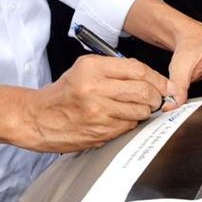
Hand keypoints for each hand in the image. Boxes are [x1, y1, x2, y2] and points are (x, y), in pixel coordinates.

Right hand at [17, 55, 169, 152]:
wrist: (37, 117)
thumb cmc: (63, 92)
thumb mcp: (85, 68)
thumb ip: (116, 69)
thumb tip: (149, 78)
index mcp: (92, 68)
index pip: (138, 70)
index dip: (156, 78)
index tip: (164, 84)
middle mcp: (95, 89)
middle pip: (143, 92)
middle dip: (156, 96)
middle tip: (156, 98)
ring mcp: (98, 113)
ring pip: (139, 112)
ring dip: (144, 111)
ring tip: (137, 108)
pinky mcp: (99, 133)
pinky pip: (128, 127)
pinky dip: (131, 124)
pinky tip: (121, 119)